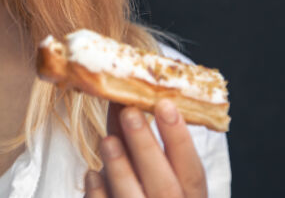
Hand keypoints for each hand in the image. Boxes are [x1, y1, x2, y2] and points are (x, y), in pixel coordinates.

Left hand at [84, 100, 206, 197]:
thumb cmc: (147, 190)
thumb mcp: (158, 171)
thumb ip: (146, 144)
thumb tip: (126, 97)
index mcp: (189, 196)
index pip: (192, 171)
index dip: (180, 139)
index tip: (165, 104)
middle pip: (164, 185)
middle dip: (145, 147)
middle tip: (130, 113)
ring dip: (120, 168)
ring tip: (108, 141)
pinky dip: (98, 193)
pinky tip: (92, 174)